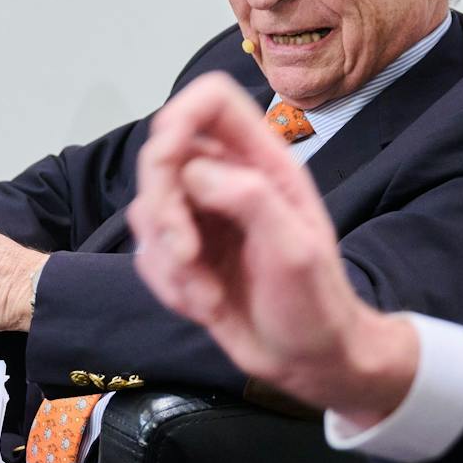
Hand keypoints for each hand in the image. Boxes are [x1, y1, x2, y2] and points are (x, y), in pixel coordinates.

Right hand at [127, 73, 417, 424]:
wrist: (310, 362)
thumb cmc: (315, 305)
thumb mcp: (294, 249)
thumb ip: (248, 198)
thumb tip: (192, 172)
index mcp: (264, 164)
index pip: (211, 101)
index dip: (180, 115)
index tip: (168, 159)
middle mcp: (228, 181)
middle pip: (162, 155)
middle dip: (164, 210)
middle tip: (189, 256)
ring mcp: (202, 218)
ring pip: (146, 209)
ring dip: (169, 260)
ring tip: (210, 295)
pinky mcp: (184, 255)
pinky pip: (146, 253)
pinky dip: (167, 284)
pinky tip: (206, 306)